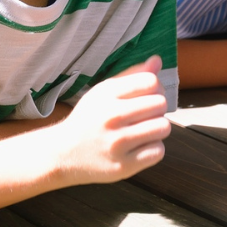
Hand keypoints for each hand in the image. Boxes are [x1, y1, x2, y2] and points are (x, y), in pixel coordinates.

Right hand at [53, 56, 171, 183]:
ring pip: (163, 127)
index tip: (147, 95)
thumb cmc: (90, 119)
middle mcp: (111, 117)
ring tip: (143, 131)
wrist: (63, 154)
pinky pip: (158, 151)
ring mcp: (117, 144)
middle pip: (160, 104)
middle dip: (157, 108)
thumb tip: (158, 60)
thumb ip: (132, 75)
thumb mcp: (104, 91)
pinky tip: (139, 147)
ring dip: (157, 129)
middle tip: (145, 115)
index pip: (151, 82)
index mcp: (106, 94)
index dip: (156, 88)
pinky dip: (153, 149)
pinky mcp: (123, 166)